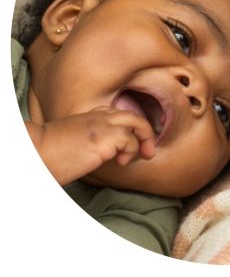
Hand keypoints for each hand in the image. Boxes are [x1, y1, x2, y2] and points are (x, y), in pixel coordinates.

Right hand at [28, 107, 155, 186]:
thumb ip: (82, 142)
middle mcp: (96, 116)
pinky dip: (132, 150)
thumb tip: (89, 156)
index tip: (128, 144)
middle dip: (144, 131)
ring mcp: (101, 124)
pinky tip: (121, 162)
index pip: (113, 114)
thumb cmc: (44, 154)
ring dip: (145, 138)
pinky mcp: (104, 137)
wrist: (34, 152)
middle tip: (147, 151)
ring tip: (144, 155)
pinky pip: (130, 139)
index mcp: (85, 117)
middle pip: (131, 115)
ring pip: (137, 121)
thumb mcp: (66, 143)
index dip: (126, 128)